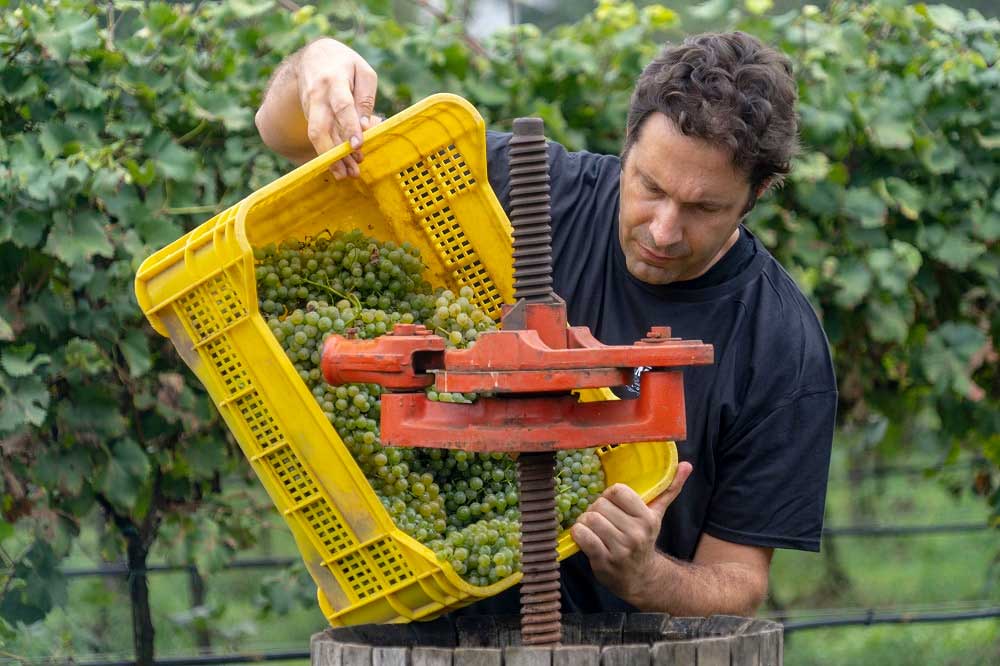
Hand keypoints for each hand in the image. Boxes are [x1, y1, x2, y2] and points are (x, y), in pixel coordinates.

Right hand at [295, 38, 378, 178]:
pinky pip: (319, 137)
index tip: (358, 145)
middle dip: (334, 153)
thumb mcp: (362, 72)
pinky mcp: (308, 117)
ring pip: (317, 137)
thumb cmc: (345, 65)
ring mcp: (309, 108)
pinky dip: (329, 152)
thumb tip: (366, 127)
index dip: (349, 126)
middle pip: (319, 128)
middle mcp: (317, 96)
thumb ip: (365, 99)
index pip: (342, 106)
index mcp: (334, 80)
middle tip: (351, 172)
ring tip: (348, 174)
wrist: (313, 57)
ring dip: (331, 158)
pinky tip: (341, 165)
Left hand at [570, 462, 692, 603]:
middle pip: (600, 504)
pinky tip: (584, 536)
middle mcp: (635, 534)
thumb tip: (687, 464)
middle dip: (595, 509)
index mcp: (648, 518)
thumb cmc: (644, 539)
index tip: (611, 504)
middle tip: (601, 518)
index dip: (609, 495)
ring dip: (585, 521)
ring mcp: (619, 549)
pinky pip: (582, 536)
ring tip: (593, 527)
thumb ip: (670, 489)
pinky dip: (578, 533)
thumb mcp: (657, 515)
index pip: (618, 491)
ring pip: (589, 519)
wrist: (641, 578)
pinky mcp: (603, 561)